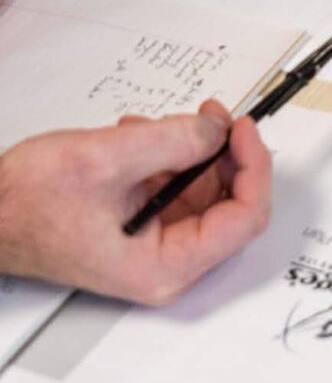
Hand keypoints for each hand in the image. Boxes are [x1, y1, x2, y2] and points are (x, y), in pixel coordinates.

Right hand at [0, 100, 271, 304]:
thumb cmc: (26, 205)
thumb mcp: (108, 159)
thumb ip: (174, 141)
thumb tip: (217, 131)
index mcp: (164, 266)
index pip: (245, 218)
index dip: (254, 166)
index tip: (241, 128)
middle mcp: (166, 263)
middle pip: (232, 202)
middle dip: (223, 152)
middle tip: (212, 116)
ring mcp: (156, 245)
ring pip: (206, 190)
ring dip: (192, 150)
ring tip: (158, 126)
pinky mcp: (144, 227)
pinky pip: (179, 188)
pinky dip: (170, 157)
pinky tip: (144, 137)